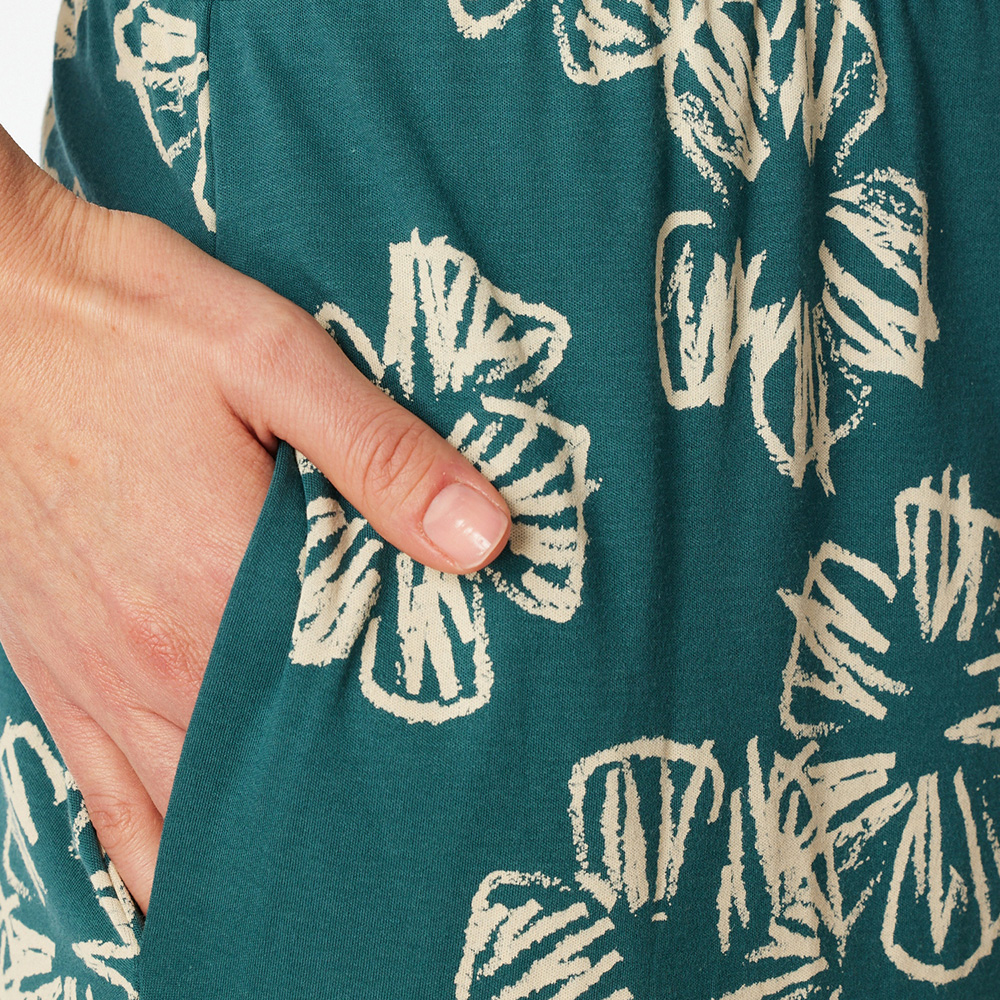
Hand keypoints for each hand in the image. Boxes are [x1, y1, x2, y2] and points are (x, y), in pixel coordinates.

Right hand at [0, 130, 510, 912]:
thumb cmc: (119, 321)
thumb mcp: (268, 356)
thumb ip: (381, 452)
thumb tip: (485, 536)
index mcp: (226, 586)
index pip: (351, 702)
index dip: (415, 734)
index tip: (465, 756)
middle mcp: (160, 659)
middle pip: (276, 772)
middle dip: (346, 800)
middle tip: (411, 824)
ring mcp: (96, 680)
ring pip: (188, 814)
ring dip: (257, 840)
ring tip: (323, 868)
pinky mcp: (54, 675)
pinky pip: (105, 809)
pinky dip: (154, 855)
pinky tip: (189, 882)